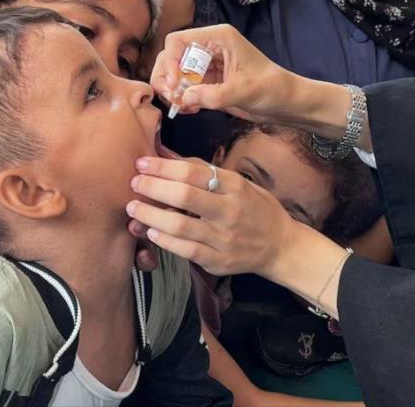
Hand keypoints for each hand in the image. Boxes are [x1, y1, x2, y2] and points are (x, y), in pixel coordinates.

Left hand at [125, 156, 297, 276]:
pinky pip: (187, 251)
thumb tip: (165, 154)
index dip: (163, 166)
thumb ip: (203, 170)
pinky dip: (165, 241)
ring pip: (180, 226)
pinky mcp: (219, 261)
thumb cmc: (255, 209)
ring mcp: (225, 238)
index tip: (142, 163)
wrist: (280, 246)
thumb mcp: (237, 183)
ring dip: (151, 215)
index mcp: (235, 187)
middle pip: (184, 196)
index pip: (193, 172)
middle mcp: (230, 211)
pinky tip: (151, 232)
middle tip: (133, 182)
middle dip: (153, 187)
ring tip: (133, 208)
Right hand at [150, 24, 293, 122]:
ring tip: (181, 106)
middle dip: (167, 77)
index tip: (175, 84)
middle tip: (173, 98)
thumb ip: (212, 95)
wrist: (286, 104)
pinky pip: (185, 88)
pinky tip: (190, 109)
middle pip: (171, 56)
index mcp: (218, 38)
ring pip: (174, 73)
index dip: (171, 61)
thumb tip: (183, 99)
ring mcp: (207, 66)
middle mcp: (209, 48)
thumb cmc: (272, 89)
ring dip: (172, 90)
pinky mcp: (208, 83)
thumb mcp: (243, 91)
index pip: (178, 41)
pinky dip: (182, 99)